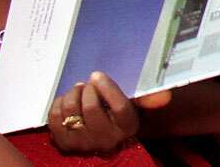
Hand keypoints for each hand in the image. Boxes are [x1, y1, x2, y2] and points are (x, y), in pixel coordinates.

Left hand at [45, 71, 161, 154]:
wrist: (101, 136)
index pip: (119, 107)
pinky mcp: (64, 144)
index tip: (98, 74)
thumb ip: (148, 97)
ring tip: (78, 89)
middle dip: (88, 89)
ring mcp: (83, 143)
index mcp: (127, 127)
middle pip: (92, 108)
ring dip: (72, 94)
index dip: (107, 88)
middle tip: (88, 83)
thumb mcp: (135, 106)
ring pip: (71, 111)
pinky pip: (54, 118)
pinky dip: (58, 103)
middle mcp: (106, 139)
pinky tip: (67, 100)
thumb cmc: (117, 114)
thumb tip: (165, 96)